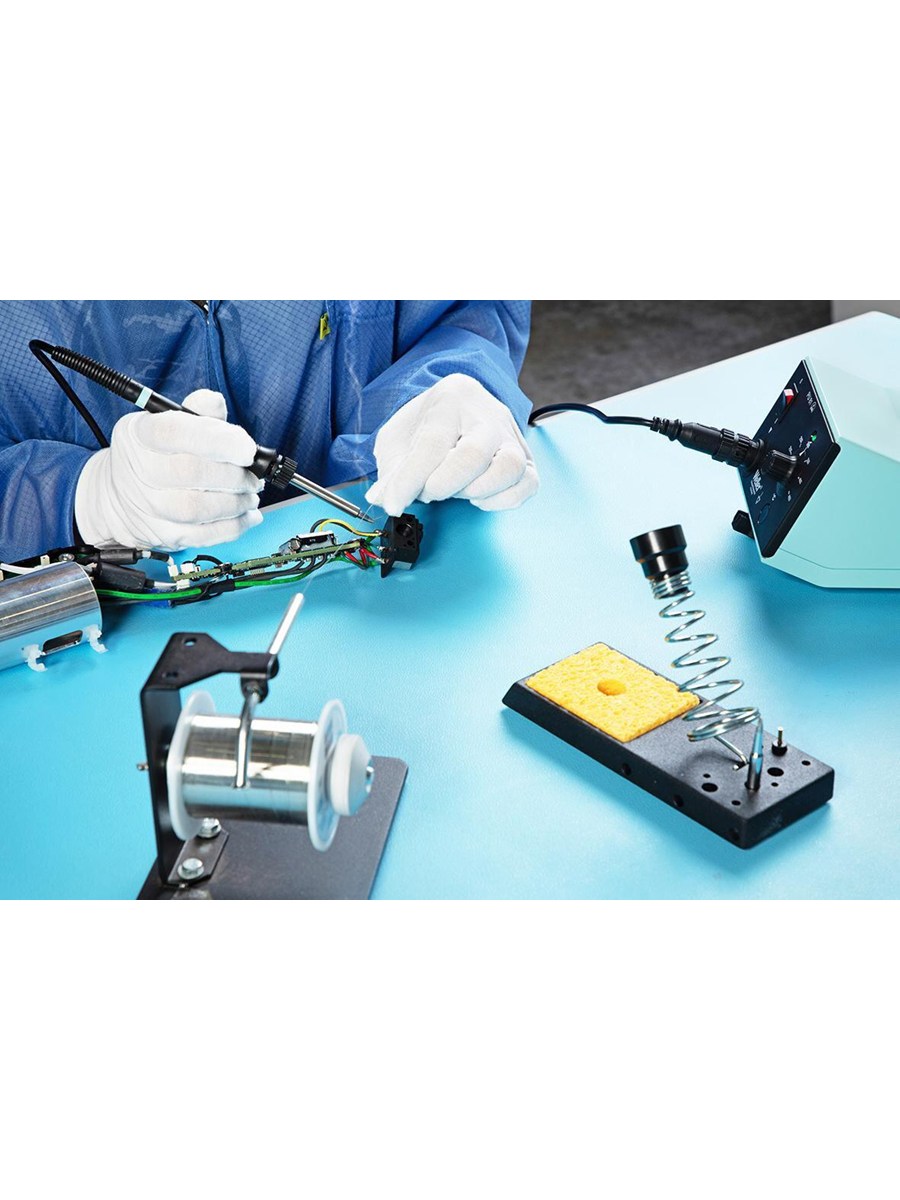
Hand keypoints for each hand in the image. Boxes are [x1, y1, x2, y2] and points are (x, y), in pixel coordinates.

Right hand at [74, 389, 263, 549]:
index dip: (218, 440)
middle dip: (234, 475)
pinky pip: (204, 535)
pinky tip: (248, 515)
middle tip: (253, 476)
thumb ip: (197, 412)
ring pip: (198, 508)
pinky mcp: (162, 534)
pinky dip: (234, 526)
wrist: (118, 496)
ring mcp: (147, 506)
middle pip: (191, 473)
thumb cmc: (154, 455)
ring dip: (236, 503)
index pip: (175, 432)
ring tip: (250, 494)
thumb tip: (215, 403)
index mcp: (140, 433)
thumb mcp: (167, 423)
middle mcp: (138, 469)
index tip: (248, 449)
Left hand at [364, 374, 538, 515]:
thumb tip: (382, 499)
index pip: (432, 444)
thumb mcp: (399, 438)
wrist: (458, 406)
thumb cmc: (428, 424)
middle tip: (427, 492)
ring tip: (457, 492)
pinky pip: (527, 484)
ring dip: (478, 491)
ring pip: (510, 468)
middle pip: (473, 455)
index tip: (394, 504)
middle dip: (444, 484)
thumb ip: (391, 470)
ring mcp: (510, 438)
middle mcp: (487, 416)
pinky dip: (503, 500)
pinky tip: (479, 497)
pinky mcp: (526, 459)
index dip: (410, 480)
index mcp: (450, 401)